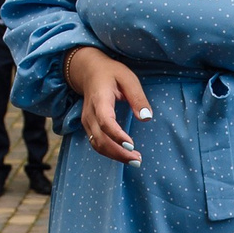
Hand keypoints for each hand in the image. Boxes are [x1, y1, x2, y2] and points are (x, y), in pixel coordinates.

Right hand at [65, 46, 149, 164]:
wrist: (88, 71)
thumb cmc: (111, 74)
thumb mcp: (128, 79)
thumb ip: (137, 98)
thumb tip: (146, 118)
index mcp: (99, 99)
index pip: (105, 121)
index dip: (117, 135)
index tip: (131, 145)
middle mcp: (89, 113)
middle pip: (100, 139)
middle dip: (119, 153)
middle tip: (138, 160)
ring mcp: (86, 121)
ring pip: (97, 144)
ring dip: (115, 156)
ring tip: (134, 160)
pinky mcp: (88, 126)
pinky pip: (96, 143)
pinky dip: (109, 152)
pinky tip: (124, 155)